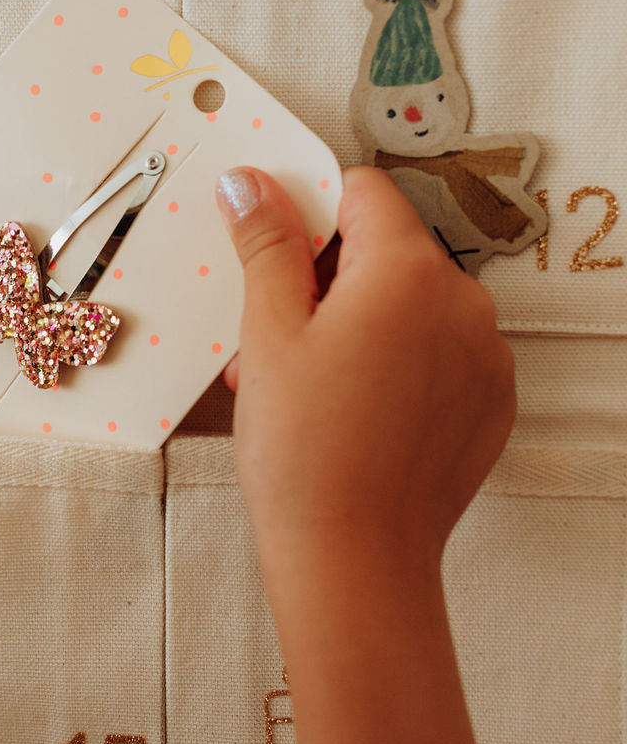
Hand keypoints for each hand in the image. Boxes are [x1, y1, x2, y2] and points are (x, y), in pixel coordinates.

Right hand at [215, 164, 507, 743]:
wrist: (353, 560)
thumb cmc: (307, 457)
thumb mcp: (267, 334)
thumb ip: (266, 244)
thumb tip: (253, 183)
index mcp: (408, 272)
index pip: (362, 191)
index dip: (309, 208)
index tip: (273, 241)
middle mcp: (464, 303)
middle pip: (388, 250)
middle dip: (329, 277)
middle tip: (275, 332)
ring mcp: (485, 356)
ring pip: (412, 304)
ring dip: (361, 321)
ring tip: (307, 381)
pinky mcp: (490, 402)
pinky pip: (439, 353)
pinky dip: (397, 363)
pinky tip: (351, 407)